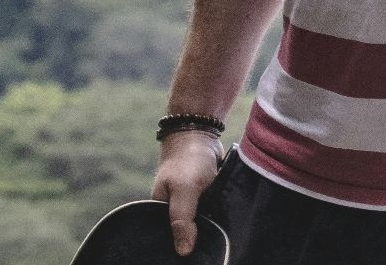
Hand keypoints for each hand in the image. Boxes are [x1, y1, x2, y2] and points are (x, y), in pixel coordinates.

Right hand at [150, 131, 223, 256]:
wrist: (202, 134)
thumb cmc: (188, 160)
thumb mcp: (185, 190)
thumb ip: (183, 219)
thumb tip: (183, 252)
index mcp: (159, 210)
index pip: (166, 239)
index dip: (177, 248)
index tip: (192, 259)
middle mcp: (173, 209)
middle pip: (184, 234)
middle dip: (195, 241)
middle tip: (210, 251)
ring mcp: (190, 204)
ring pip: (200, 226)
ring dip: (209, 230)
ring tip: (219, 244)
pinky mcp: (205, 198)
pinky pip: (211, 215)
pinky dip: (217, 219)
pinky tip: (225, 228)